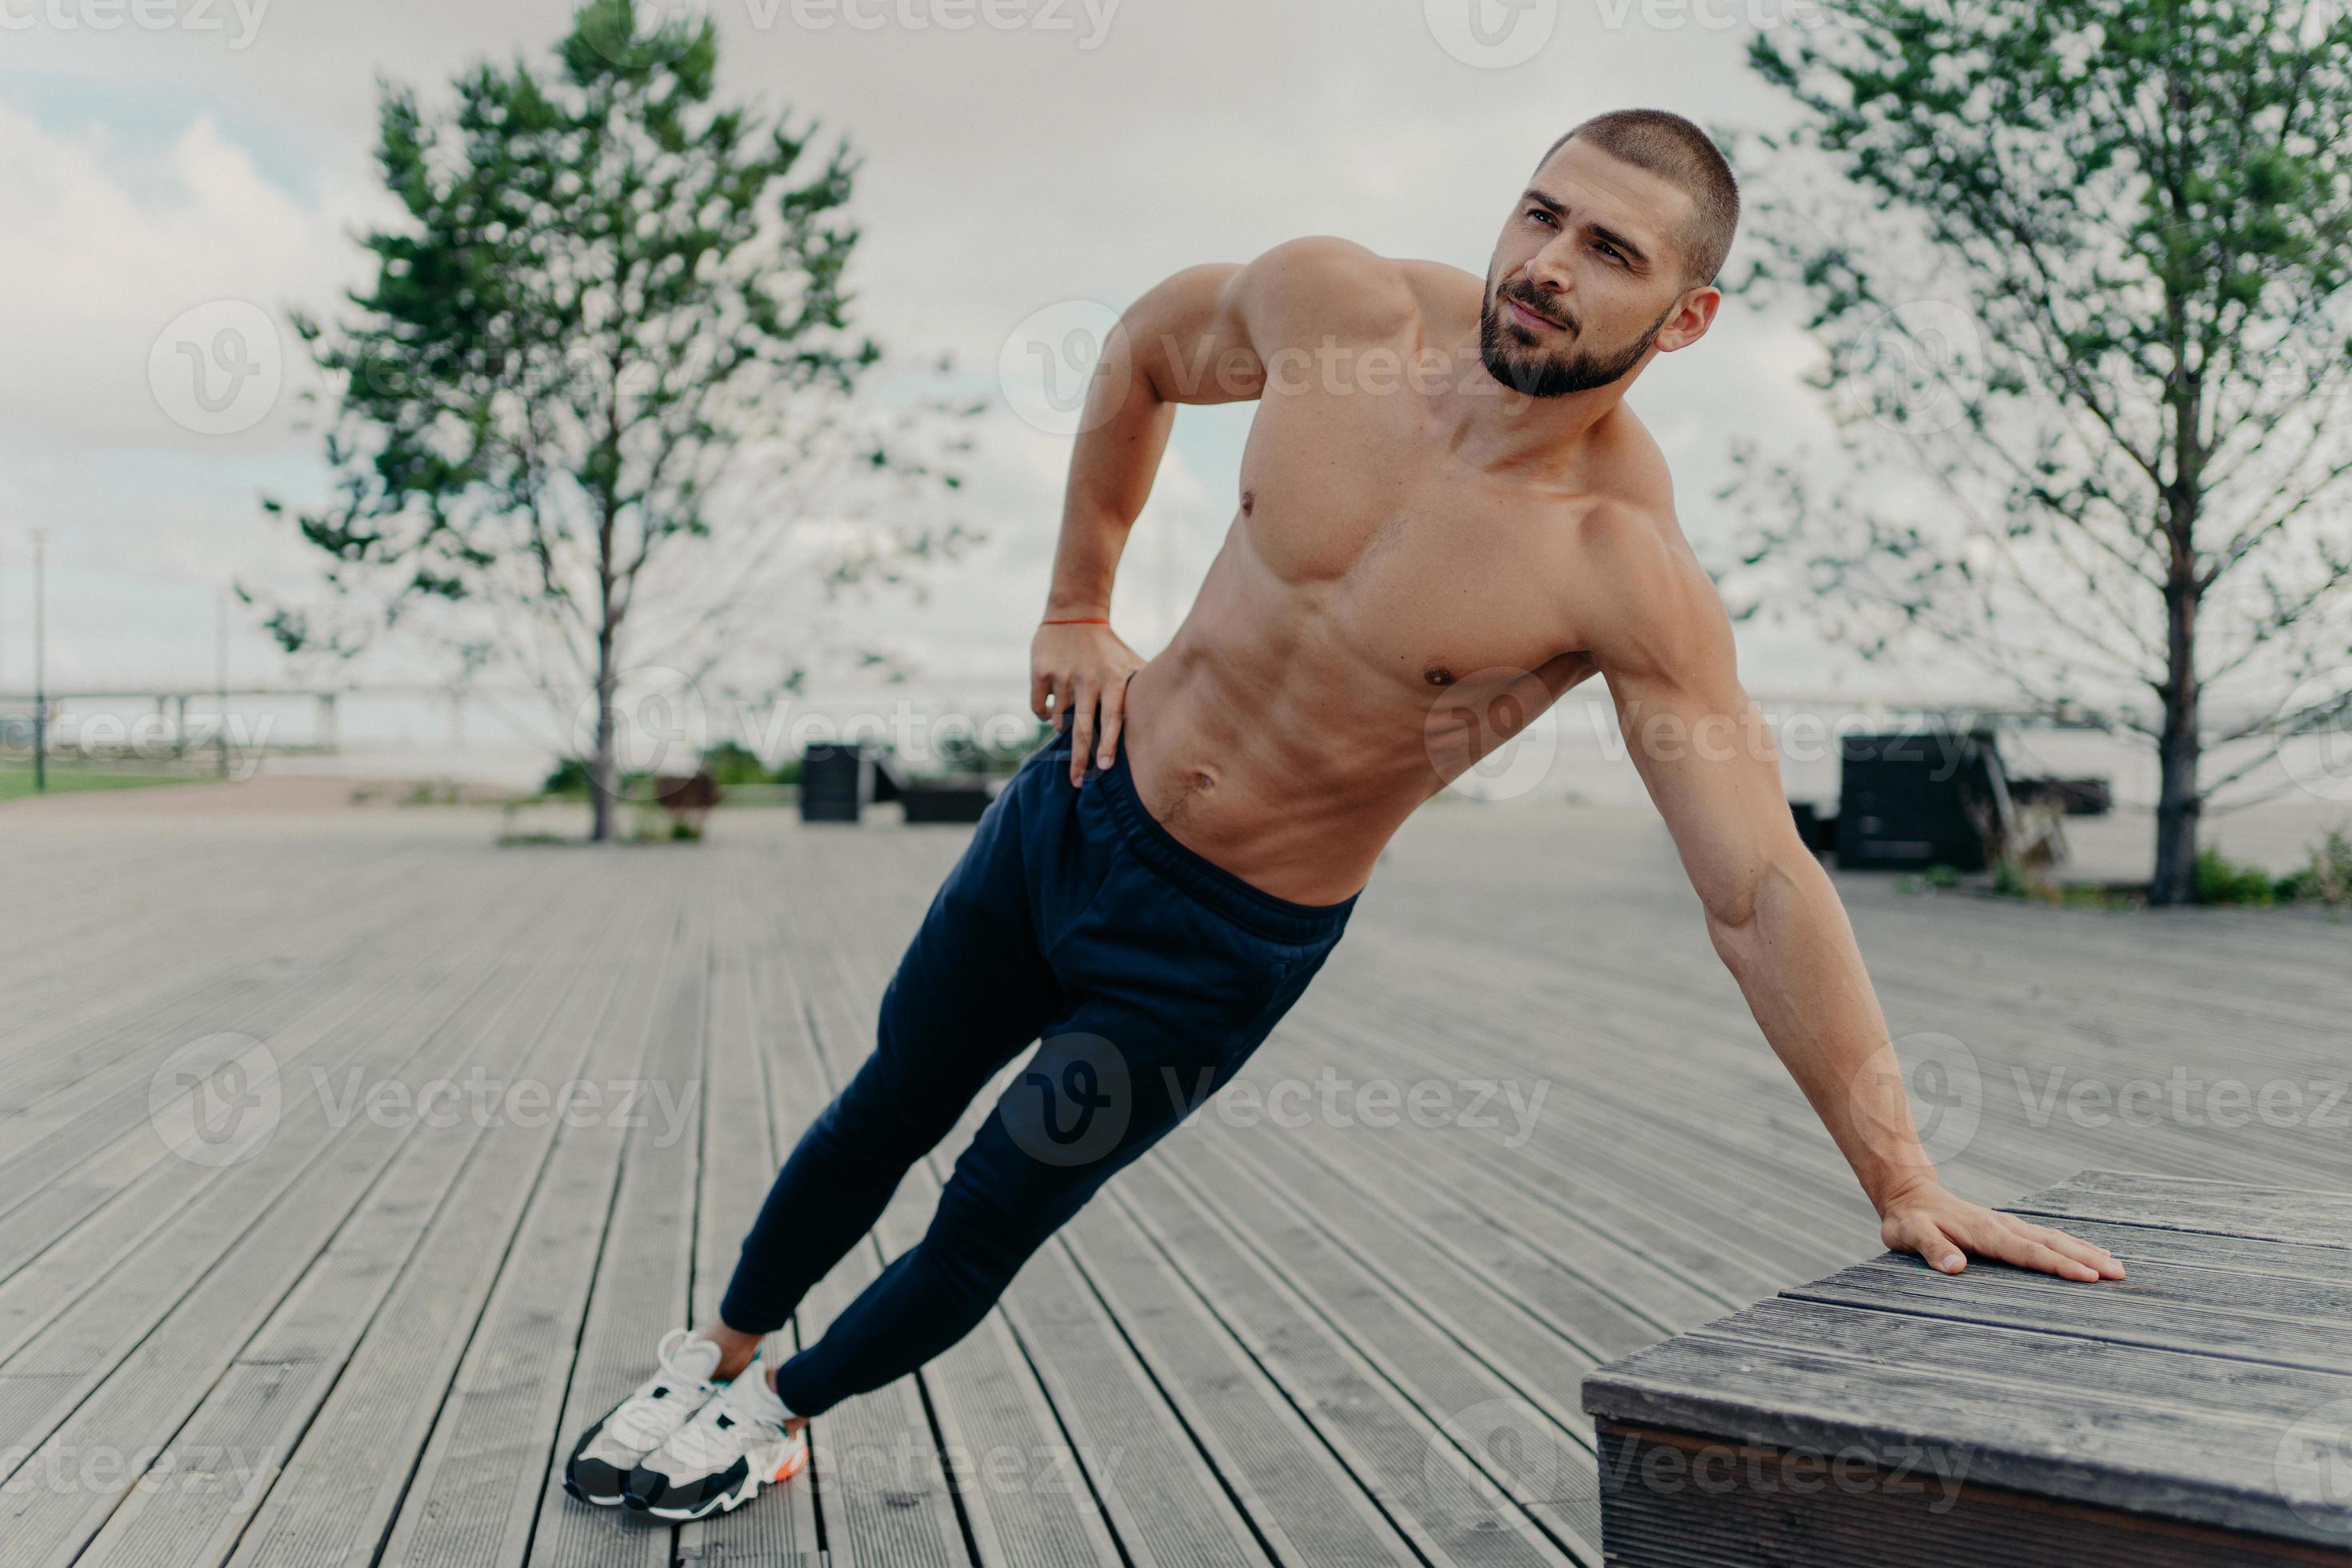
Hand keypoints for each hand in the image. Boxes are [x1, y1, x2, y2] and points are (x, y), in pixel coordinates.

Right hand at [1031, 618, 1144, 783]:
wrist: (1075, 613)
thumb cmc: (1108, 647)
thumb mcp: (1130, 664)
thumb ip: (1141, 691)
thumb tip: (1169, 719)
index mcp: (1112, 681)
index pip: (1112, 718)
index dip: (1109, 744)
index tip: (1104, 767)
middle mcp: (1088, 680)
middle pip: (1082, 728)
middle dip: (1079, 759)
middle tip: (1078, 783)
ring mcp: (1063, 677)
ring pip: (1057, 720)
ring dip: (1062, 728)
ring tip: (1068, 720)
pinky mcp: (1041, 673)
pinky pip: (1040, 708)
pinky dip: (1044, 714)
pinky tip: (1051, 706)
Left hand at [1876, 1179, 2124, 1282]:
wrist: (1909, 1194)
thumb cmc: (1909, 1220)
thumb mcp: (1910, 1235)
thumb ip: (1931, 1249)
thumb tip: (1954, 1267)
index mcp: (1985, 1233)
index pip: (2028, 1253)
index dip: (2058, 1266)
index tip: (2089, 1277)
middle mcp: (2003, 1227)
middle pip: (2052, 1244)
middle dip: (2086, 1260)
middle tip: (2120, 1275)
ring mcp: (2009, 1225)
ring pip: (2055, 1239)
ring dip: (2085, 1252)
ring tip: (2116, 1266)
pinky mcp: (2009, 1227)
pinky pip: (2047, 1236)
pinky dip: (2072, 1245)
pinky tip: (2091, 1252)